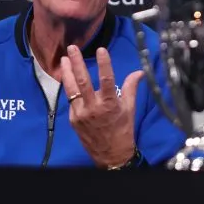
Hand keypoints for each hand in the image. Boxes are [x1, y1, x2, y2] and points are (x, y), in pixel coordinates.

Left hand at [59, 45, 143, 167]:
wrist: (111, 155)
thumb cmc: (123, 130)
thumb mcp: (129, 109)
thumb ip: (131, 88)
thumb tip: (139, 72)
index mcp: (110, 104)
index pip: (107, 80)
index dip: (104, 64)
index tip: (101, 49)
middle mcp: (94, 108)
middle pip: (83, 82)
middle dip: (77, 63)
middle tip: (72, 48)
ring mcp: (81, 114)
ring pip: (71, 90)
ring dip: (66, 73)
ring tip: (64, 59)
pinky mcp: (73, 120)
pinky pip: (71, 101)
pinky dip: (70, 89)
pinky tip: (67, 78)